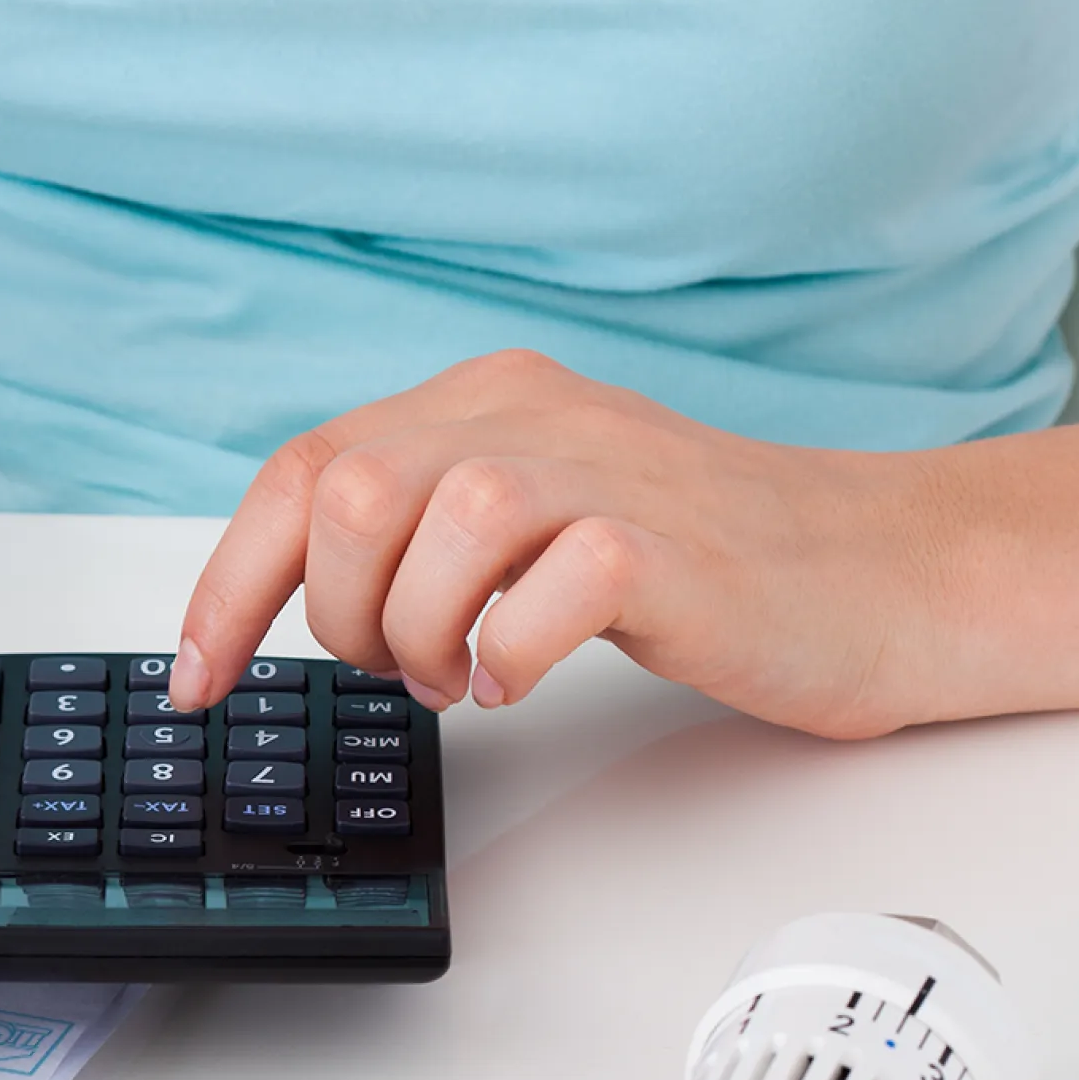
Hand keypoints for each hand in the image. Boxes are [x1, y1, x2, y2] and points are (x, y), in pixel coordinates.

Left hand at [170, 350, 947, 739]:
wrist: (878, 574)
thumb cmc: (702, 564)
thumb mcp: (531, 522)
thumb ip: (420, 533)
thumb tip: (295, 603)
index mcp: (482, 403)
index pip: (302, 471)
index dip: (229, 583)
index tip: (200, 677)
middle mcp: (531, 415)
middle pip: (346, 493)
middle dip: (339, 614)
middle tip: (404, 668)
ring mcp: (605, 472)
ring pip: (434, 524)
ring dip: (421, 633)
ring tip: (468, 674)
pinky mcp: (670, 544)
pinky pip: (549, 585)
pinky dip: (513, 652)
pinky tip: (527, 677)